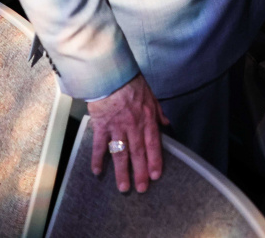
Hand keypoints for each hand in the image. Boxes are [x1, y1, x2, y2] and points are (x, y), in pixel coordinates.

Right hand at [87, 73, 168, 193]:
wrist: (111, 74)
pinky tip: (97, 171)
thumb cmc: (131, 83)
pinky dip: (98, 159)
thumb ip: (158, 113)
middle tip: (141, 188)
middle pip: (138, 153)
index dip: (155, 161)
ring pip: (120, 153)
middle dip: (140, 173)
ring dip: (122, 172)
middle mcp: (133, 126)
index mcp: (147, 119)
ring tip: (123, 187)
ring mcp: (117, 127)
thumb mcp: (151, 96)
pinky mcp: (101, 126)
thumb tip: (167, 124)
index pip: (153, 144)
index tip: (155, 175)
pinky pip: (99, 145)